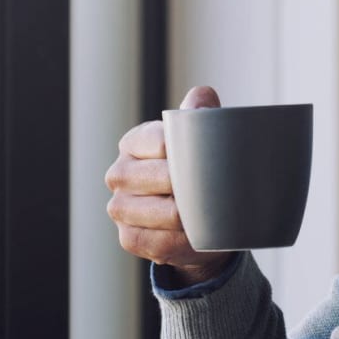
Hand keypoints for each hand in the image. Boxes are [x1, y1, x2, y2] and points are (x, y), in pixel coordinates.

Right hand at [105, 85, 233, 284]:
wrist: (196, 220)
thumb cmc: (197, 172)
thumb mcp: (200, 142)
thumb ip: (201, 115)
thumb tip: (203, 96)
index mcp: (135, 142)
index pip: (163, 142)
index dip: (190, 153)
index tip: (212, 160)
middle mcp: (120, 173)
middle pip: (163, 178)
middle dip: (195, 186)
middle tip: (219, 190)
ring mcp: (120, 208)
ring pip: (164, 213)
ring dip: (192, 217)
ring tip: (212, 213)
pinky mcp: (128, 238)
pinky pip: (159, 242)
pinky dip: (183, 242)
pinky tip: (196, 235)